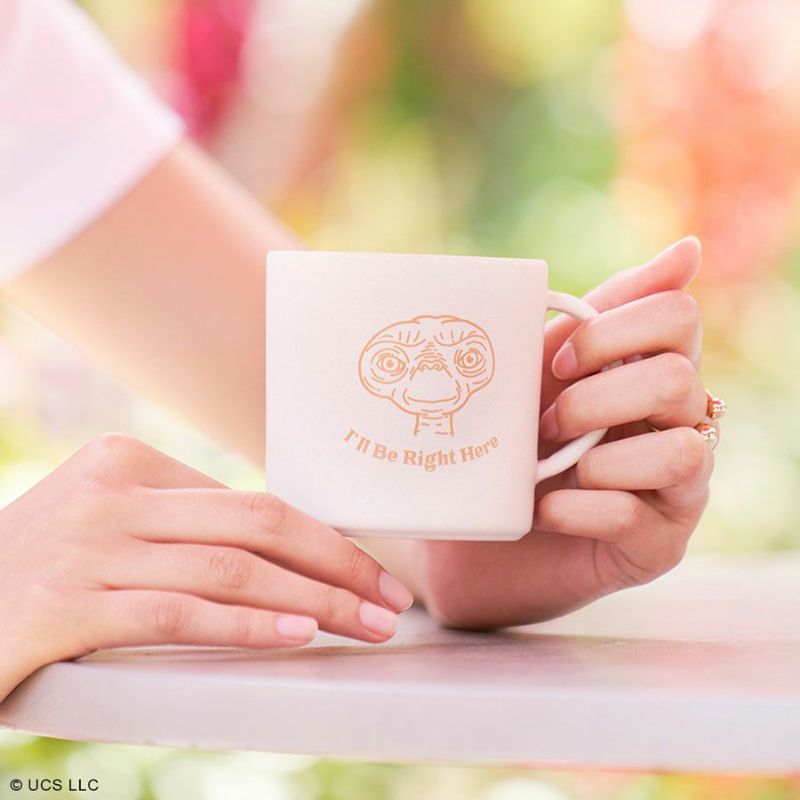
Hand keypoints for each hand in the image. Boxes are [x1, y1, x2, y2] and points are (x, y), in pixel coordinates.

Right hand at [0, 435, 412, 700]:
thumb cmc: (43, 571)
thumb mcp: (110, 525)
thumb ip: (182, 526)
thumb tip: (281, 552)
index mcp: (131, 461)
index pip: (251, 501)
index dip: (321, 537)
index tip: (367, 570)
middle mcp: (113, 492)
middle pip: (256, 522)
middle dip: (338, 562)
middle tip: (390, 599)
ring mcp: (89, 545)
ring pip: (230, 567)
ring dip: (313, 599)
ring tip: (365, 625)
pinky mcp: (66, 604)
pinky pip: (179, 611)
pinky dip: (245, 624)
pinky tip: (295, 634)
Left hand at [418, 237, 713, 627]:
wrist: (475, 534)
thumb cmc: (513, 443)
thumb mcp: (541, 370)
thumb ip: (598, 314)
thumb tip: (690, 248)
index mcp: (653, 370)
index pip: (678, 316)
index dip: (612, 330)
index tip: (559, 360)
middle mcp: (681, 425)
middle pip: (676, 380)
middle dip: (593, 398)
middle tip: (545, 424)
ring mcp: (677, 489)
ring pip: (683, 451)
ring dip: (598, 456)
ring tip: (550, 469)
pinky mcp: (658, 546)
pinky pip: (638, 516)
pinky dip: (579, 507)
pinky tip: (543, 511)